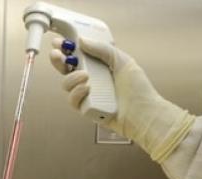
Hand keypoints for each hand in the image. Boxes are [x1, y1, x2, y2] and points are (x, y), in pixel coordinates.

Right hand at [49, 37, 194, 162]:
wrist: (143, 114)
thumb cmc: (138, 90)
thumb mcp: (122, 61)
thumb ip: (102, 49)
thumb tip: (82, 41)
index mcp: (99, 66)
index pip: (78, 55)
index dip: (66, 49)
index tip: (59, 42)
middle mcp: (91, 80)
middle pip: (66, 70)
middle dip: (58, 61)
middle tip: (58, 55)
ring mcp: (87, 95)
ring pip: (66, 85)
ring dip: (71, 78)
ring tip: (85, 76)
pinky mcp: (86, 109)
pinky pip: (73, 100)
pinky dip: (77, 93)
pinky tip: (88, 89)